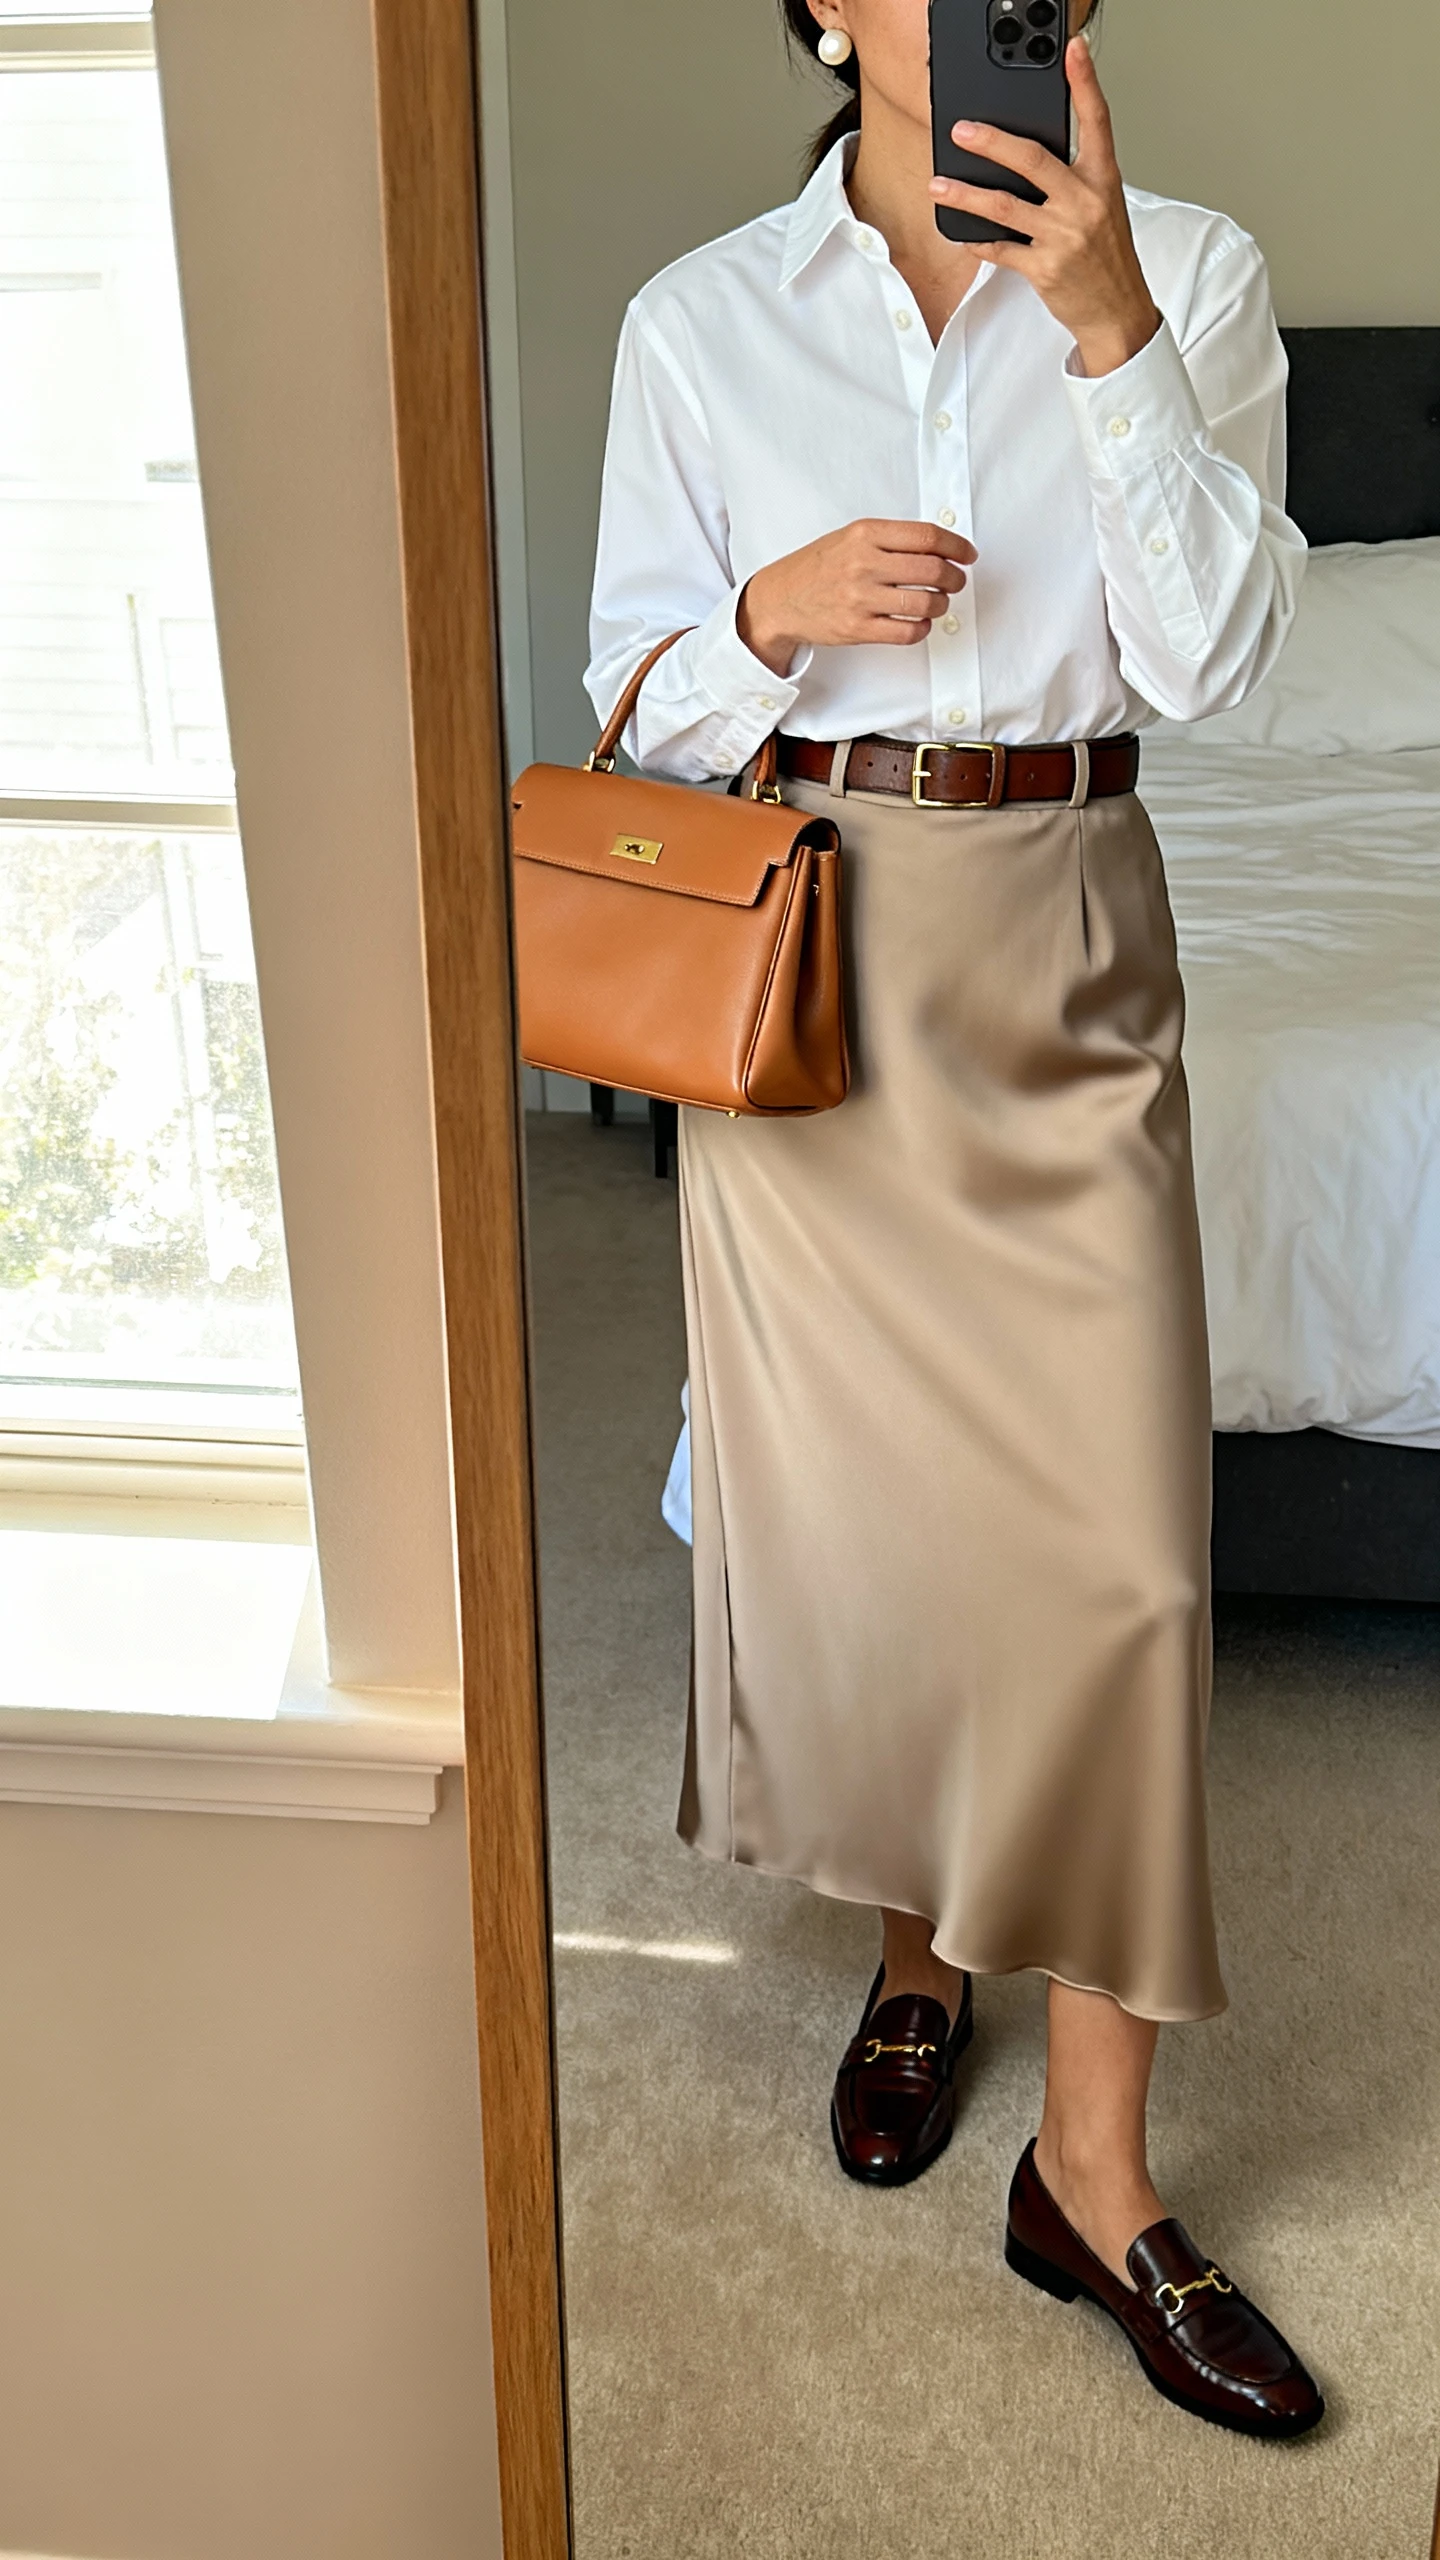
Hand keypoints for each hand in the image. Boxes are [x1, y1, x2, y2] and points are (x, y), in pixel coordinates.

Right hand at [737, 519, 977, 676]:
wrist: (780, 599)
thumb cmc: (819, 567)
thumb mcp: (851, 537)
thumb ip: (892, 540)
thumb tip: (940, 547)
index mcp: (865, 534)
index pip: (927, 537)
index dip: (957, 546)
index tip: (967, 554)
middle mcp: (863, 564)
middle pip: (933, 570)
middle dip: (955, 578)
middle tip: (956, 581)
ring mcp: (860, 598)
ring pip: (925, 603)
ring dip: (941, 605)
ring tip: (937, 603)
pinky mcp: (857, 629)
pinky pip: (907, 632)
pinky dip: (922, 629)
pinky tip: (919, 622)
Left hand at [929, 37, 1160, 379]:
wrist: (1117, 311)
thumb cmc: (1107, 256)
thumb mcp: (1102, 206)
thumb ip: (1072, 178)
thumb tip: (1024, 158)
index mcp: (1102, 179)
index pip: (1096, 120)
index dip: (1085, 83)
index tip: (1073, 50)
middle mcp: (1084, 202)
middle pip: (1032, 159)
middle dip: (991, 142)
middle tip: (962, 130)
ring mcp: (1063, 236)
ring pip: (1004, 206)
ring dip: (965, 194)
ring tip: (939, 185)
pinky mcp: (1044, 268)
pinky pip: (1000, 249)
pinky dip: (977, 240)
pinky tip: (960, 232)